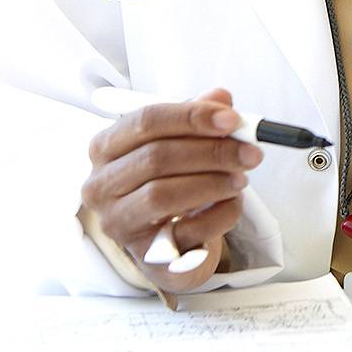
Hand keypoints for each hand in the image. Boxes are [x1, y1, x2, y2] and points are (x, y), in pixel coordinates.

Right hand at [80, 87, 260, 292]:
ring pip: (164, 195)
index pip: (145, 121)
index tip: (232, 119)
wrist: (169, 242)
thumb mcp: (180, 144)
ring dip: (213, 182)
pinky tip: (233, 204)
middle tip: (250, 152)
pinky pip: (186, 231)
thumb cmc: (170, 181)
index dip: (191, 117)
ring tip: (241, 178)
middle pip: (156, 158)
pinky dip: (220, 214)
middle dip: (211, 152)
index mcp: (106, 147)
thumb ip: (197, 118)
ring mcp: (118, 222)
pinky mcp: (143, 253)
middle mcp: (101, 185)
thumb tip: (222, 98)